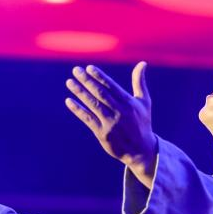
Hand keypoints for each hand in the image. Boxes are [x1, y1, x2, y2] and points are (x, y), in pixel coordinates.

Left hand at [65, 63, 158, 183]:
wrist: (141, 150)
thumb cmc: (142, 123)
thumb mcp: (144, 101)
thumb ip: (139, 82)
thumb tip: (142, 63)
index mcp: (128, 102)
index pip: (111, 86)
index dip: (99, 76)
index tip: (88, 68)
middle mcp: (119, 112)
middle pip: (100, 93)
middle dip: (87, 80)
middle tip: (75, 70)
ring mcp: (110, 123)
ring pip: (93, 104)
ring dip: (80, 92)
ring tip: (69, 82)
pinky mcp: (103, 134)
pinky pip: (88, 119)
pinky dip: (78, 110)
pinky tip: (69, 101)